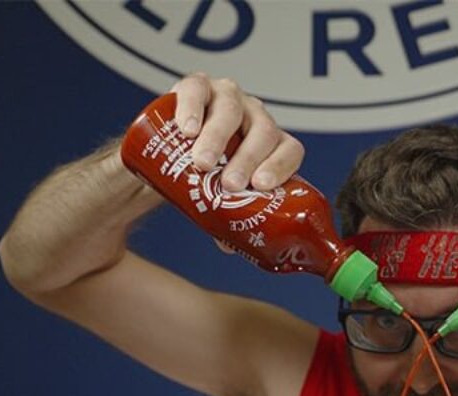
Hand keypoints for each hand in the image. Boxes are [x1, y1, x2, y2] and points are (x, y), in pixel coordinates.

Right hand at [169, 73, 304, 253]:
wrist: (167, 151)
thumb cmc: (204, 175)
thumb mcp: (221, 196)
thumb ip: (229, 217)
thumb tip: (234, 248)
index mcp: (272, 143)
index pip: (290, 150)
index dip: (280, 166)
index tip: (262, 187)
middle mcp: (255, 116)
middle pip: (263, 131)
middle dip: (248, 158)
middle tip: (230, 184)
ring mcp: (227, 96)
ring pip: (231, 110)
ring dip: (218, 138)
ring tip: (202, 164)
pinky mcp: (195, 85)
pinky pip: (197, 90)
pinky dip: (192, 108)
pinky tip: (186, 129)